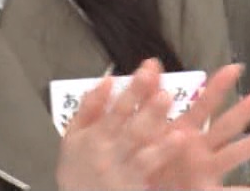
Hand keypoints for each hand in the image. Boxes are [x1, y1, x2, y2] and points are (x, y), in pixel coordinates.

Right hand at [56, 59, 192, 190]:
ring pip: (140, 138)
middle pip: (129, 118)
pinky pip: (149, 163)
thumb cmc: (79, 174)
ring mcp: (122, 167)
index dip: (133, 87)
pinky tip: (177, 137)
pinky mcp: (133, 184)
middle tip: (157, 77)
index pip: (116, 106)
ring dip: (154, 118)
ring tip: (167, 99)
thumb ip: (88, 109)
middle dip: (144, 98)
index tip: (147, 70)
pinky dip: (163, 149)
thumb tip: (106, 82)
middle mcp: (108, 149)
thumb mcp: (72, 140)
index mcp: (94, 135)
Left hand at [142, 64, 249, 189]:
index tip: (236, 68)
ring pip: (233, 154)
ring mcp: (204, 169)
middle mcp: (200, 148)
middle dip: (247, 108)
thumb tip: (151, 63)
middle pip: (227, 124)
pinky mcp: (203, 189)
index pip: (204, 103)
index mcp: (185, 130)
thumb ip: (146, 95)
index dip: (219, 86)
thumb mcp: (143, 123)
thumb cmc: (144, 155)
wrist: (140, 184)